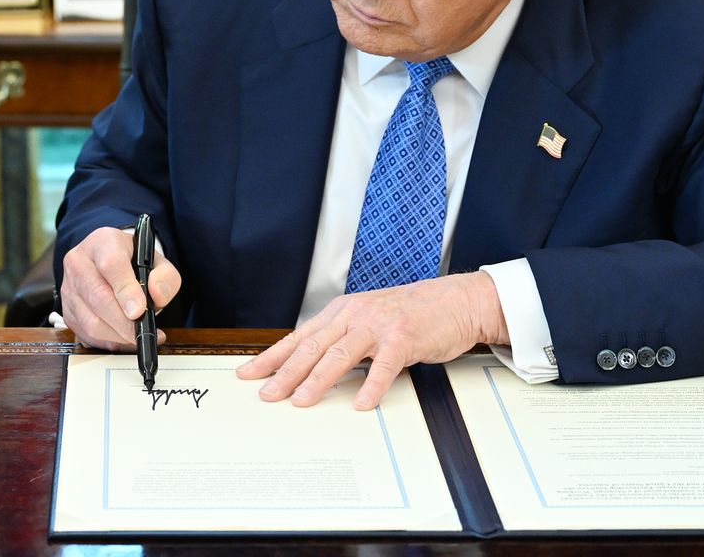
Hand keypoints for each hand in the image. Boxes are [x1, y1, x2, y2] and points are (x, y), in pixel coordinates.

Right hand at [58, 226, 180, 351]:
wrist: (108, 262)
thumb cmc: (132, 262)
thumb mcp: (156, 261)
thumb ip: (165, 276)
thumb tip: (157, 295)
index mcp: (102, 242)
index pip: (111, 264)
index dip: (126, 290)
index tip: (140, 310)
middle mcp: (79, 262)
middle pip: (97, 297)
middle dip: (124, 322)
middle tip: (144, 332)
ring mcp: (69, 287)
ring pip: (90, 320)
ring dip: (117, 335)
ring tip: (137, 336)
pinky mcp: (66, 310)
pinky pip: (85, 334)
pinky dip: (108, 342)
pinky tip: (124, 339)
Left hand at [236, 272, 507, 409]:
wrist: (455, 300)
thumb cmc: (412, 314)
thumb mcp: (368, 319)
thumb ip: (342, 339)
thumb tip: (310, 365)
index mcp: (342, 311)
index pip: (299, 337)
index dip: (272, 356)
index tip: (248, 373)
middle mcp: (355, 314)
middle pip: (312, 347)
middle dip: (285, 373)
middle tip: (267, 394)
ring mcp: (379, 325)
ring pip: (340, 355)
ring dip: (318, 380)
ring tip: (301, 401)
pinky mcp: (404, 338)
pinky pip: (384, 366)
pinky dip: (371, 385)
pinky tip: (361, 404)